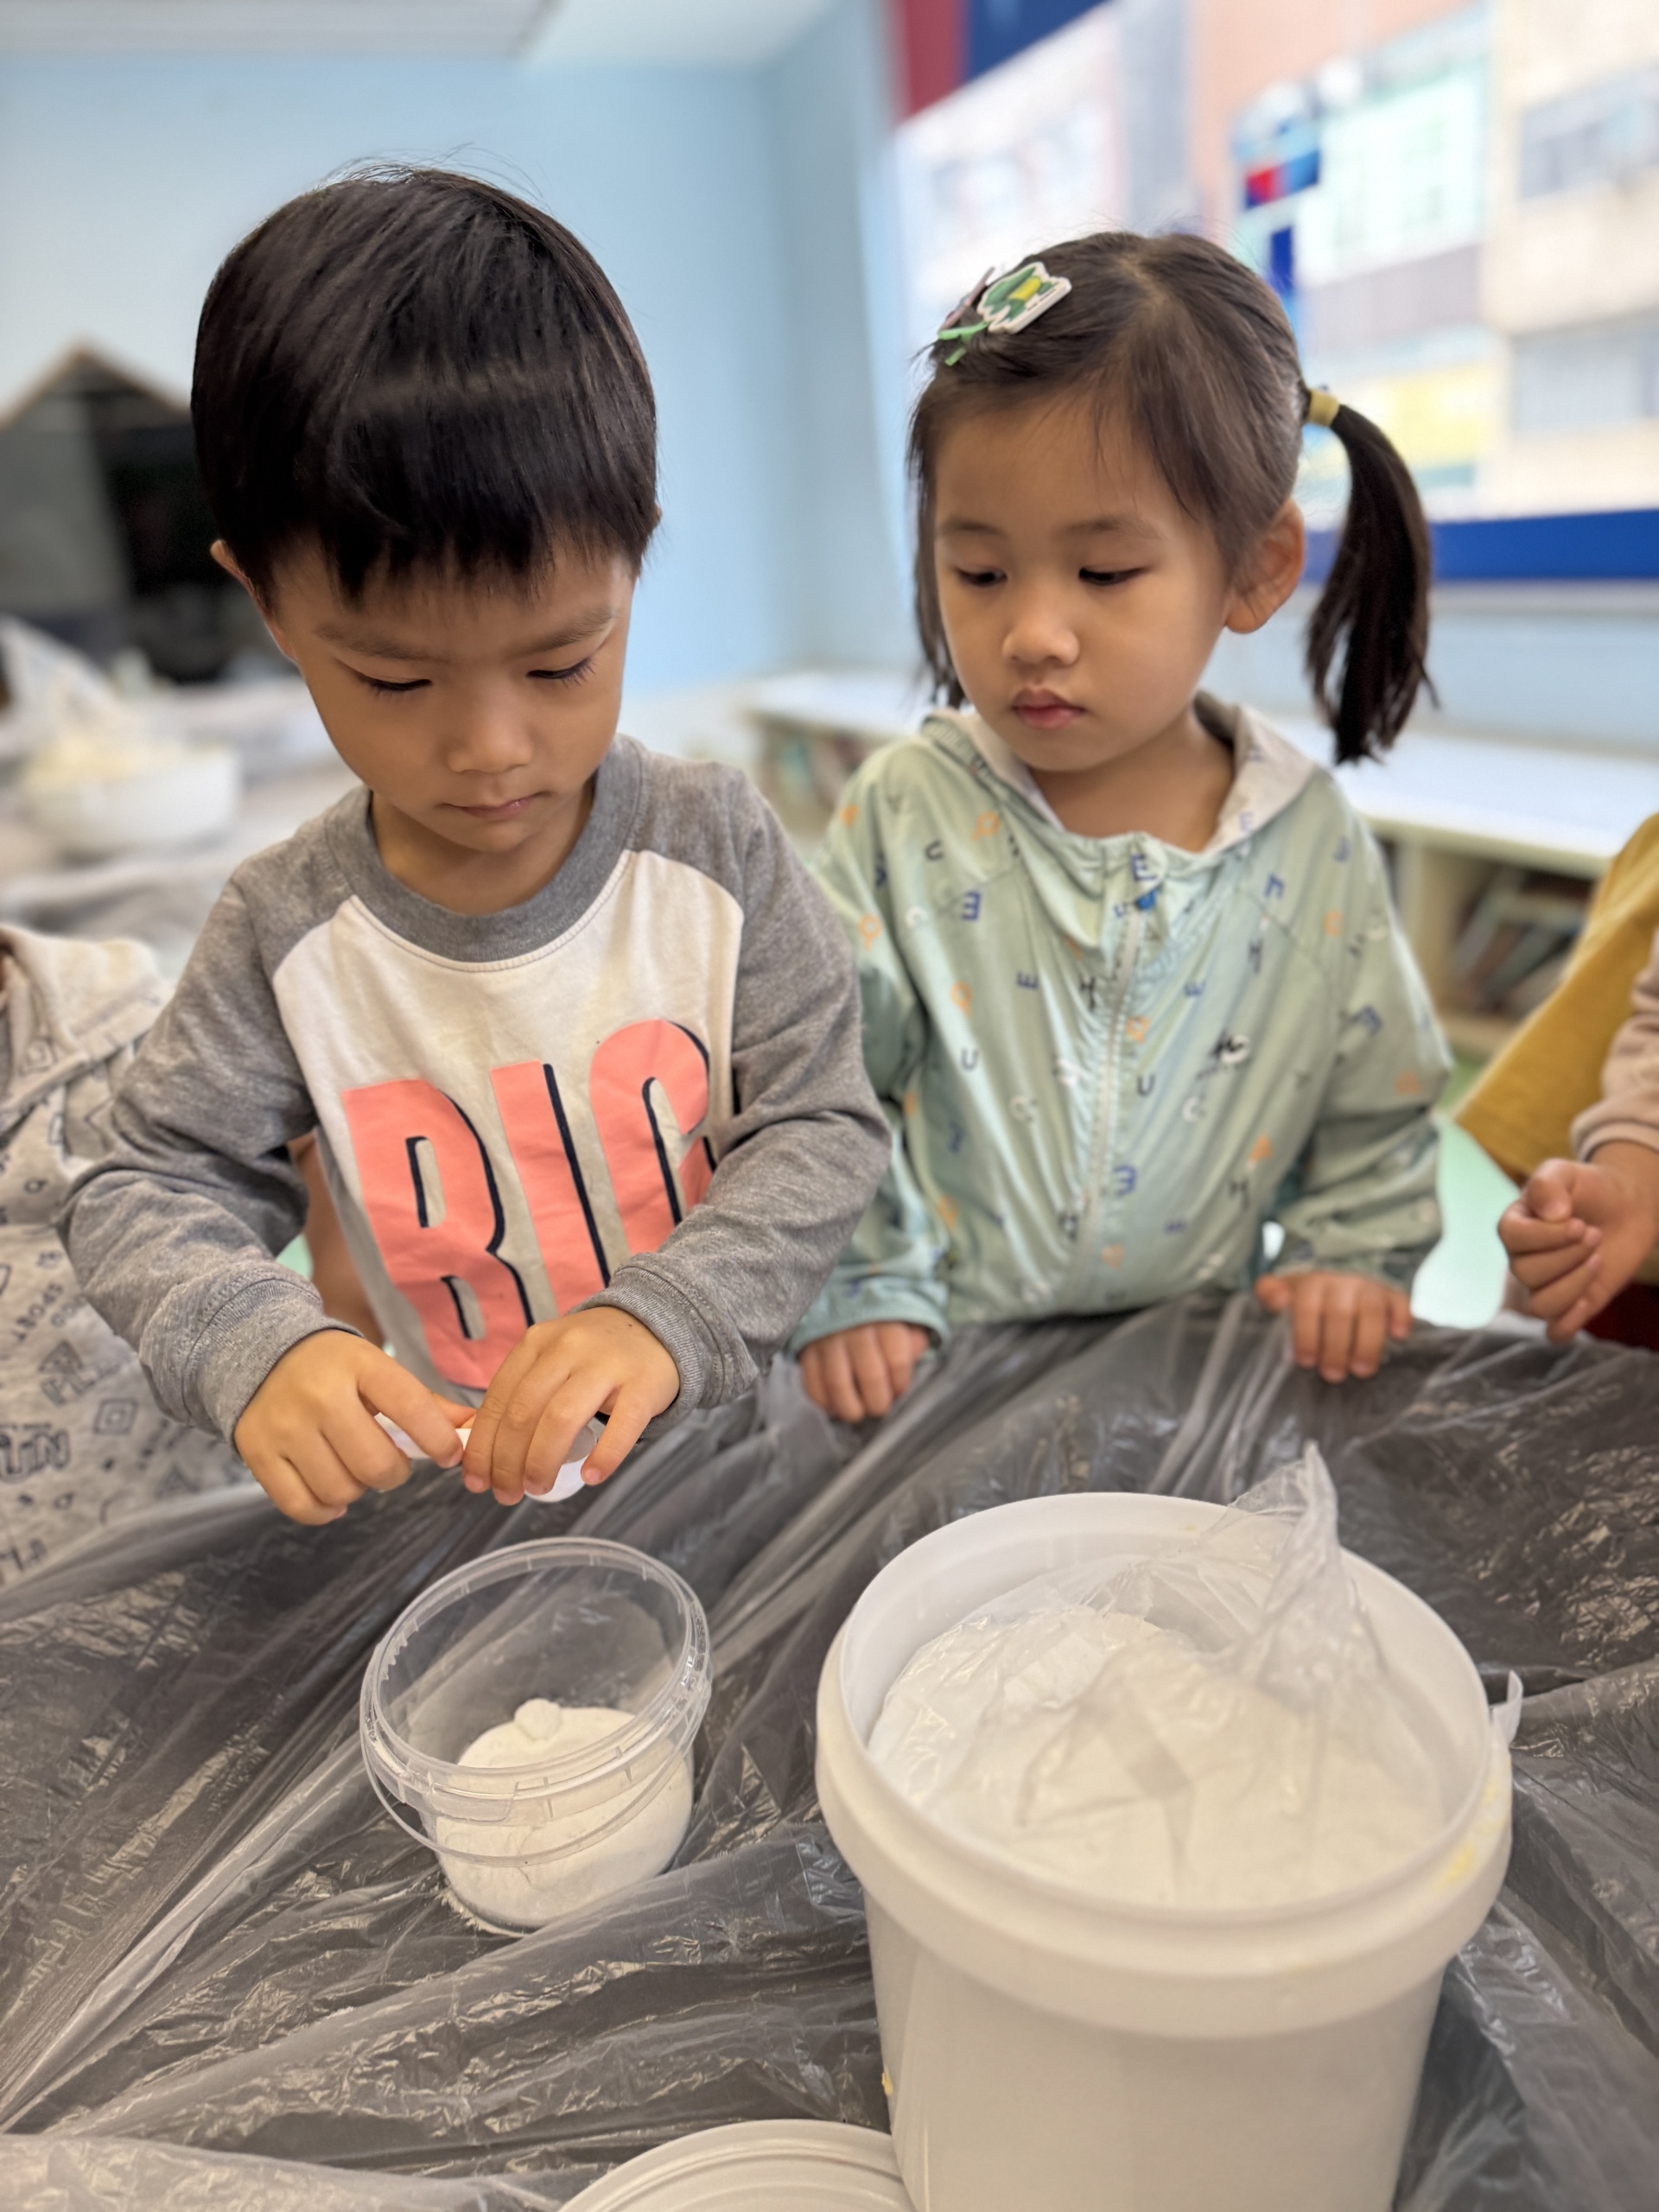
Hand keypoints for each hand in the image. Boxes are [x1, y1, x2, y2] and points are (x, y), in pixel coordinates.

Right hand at [234, 1331, 471, 1525]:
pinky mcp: (257, 1453)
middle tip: (387, 1463)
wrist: (260, 1354)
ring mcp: (285, 1426)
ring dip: (356, 1489)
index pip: (411, 1407)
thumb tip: (471, 1429)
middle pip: (376, 1464)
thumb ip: (424, 1403)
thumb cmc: (333, 1368)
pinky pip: (301, 1506)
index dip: (439, 1440)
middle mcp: (320, 1395)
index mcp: (359, 1365)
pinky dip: (323, 1510)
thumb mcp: (377, 1369)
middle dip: (393, 1473)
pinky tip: (329, 1490)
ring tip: (351, 1466)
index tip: (449, 1454)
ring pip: (341, 1491)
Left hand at [463, 1307, 679, 1505]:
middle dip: (507, 1463)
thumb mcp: (552, 1358)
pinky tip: (591, 1476)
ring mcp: (607, 1365)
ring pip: (562, 1419)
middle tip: (507, 1494)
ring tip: (538, 1488)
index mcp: (537, 1343)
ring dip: (542, 1462)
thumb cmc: (593, 1356)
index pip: (498, 1400)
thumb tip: (483, 1453)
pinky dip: (603, 1456)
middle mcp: (568, 1349)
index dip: (482, 1446)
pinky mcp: (644, 1384)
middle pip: (525, 1413)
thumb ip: (521, 1394)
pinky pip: (621, 1426)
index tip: (475, 1481)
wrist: (656, 1327)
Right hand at [798, 1322, 932, 1422]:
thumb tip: (915, 1351)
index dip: (901, 1384)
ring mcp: (829, 1340)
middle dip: (878, 1402)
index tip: (898, 1390)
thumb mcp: (902, 1324)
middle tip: (879, 1407)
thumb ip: (913, 1340)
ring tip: (857, 1412)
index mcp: (884, 1322)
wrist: (841, 1304)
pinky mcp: (808, 1352)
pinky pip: (812, 1384)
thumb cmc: (877, 1322)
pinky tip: (835, 1404)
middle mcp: (856, 1329)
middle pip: (870, 1376)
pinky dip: (824, 1402)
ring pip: (838, 1384)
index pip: (898, 1360)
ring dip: (850, 1407)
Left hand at [1254, 1270, 1410, 1381]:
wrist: (1335, 1283)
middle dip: (1336, 1347)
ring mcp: (1368, 1288)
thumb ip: (1269, 1294)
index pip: (1307, 1306)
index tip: (1304, 1361)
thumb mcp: (1282, 1294)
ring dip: (1368, 1342)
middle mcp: (1341, 1282)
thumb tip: (1276, 1300)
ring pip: (1371, 1310)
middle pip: (1340, 1313)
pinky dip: (1401, 1318)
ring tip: (1362, 1371)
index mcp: (1311, 1285)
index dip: (1306, 1334)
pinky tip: (1399, 1336)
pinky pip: (1400, 1301)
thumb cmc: (1305, 1301)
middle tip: (1332, 1376)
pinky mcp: (1391, 1295)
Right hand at [1499, 1145, 1658, 1340]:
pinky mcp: (1571, 1306)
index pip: (1511, 1238)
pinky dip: (1570, 1323)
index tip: (1578, 1223)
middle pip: (1526, 1273)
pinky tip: (1589, 1300)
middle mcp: (1522, 1260)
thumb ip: (1548, 1184)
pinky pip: (1555, 1332)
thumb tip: (1551, 1214)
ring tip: (1597, 1259)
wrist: (1625, 1207)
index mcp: (1514, 1227)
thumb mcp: (1566, 1172)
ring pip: (1540, 1306)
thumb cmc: (1590, 1188)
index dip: (1546, 1236)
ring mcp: (1545, 1286)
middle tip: (1594, 1234)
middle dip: (1568, 1255)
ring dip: (1574, 1284)